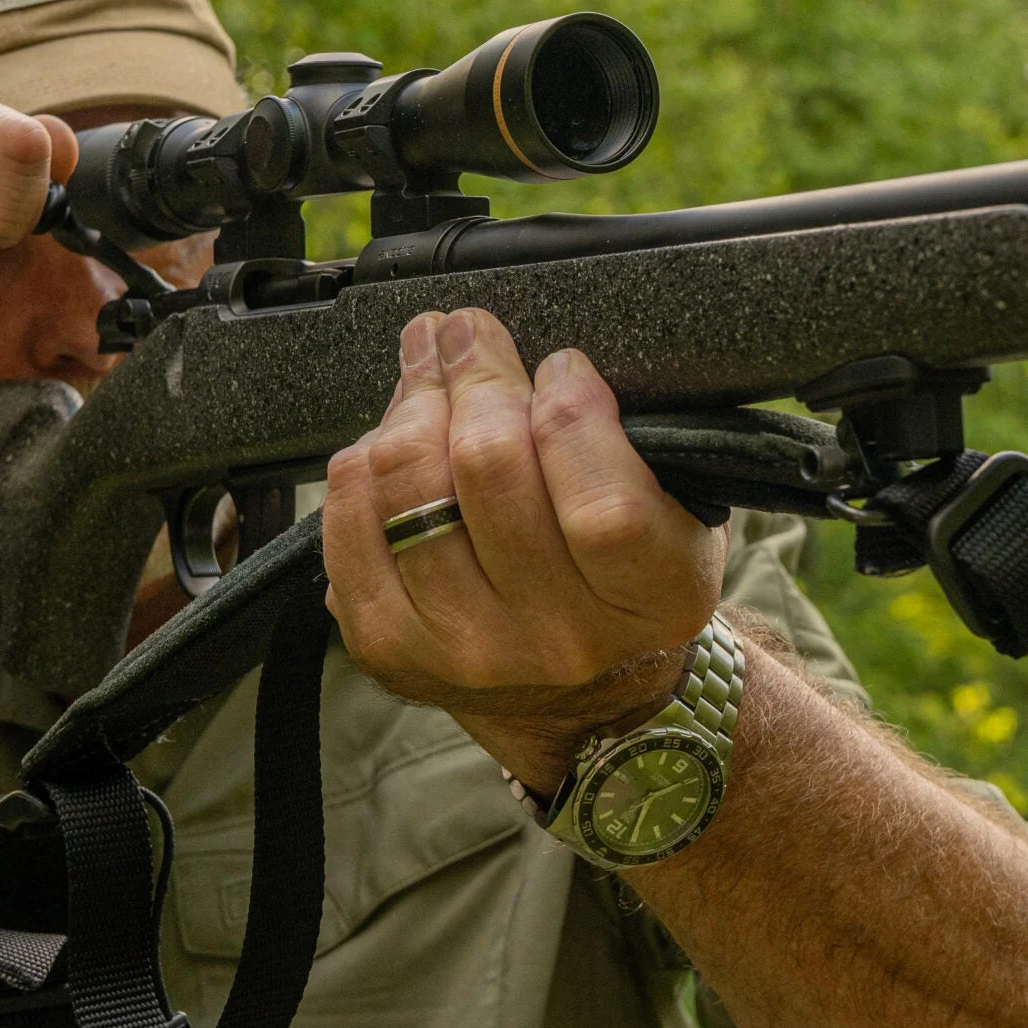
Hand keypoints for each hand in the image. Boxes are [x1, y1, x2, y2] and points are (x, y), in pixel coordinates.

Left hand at [323, 309, 726, 792]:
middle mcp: (559, 638)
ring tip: (429, 363)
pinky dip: (365, 457)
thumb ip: (630, 442)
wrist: (578, 695)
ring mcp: (463, 648)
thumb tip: (534, 363)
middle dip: (476, 372)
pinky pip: (350, 516)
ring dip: (413, 398)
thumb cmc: (623, 578)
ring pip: (408, 480)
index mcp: (653, 600)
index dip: (571, 411)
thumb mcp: (676, 513)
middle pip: (488, 467)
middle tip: (471, 332)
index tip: (561, 367)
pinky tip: (394, 437)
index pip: (603, 502)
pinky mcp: (387, 645)